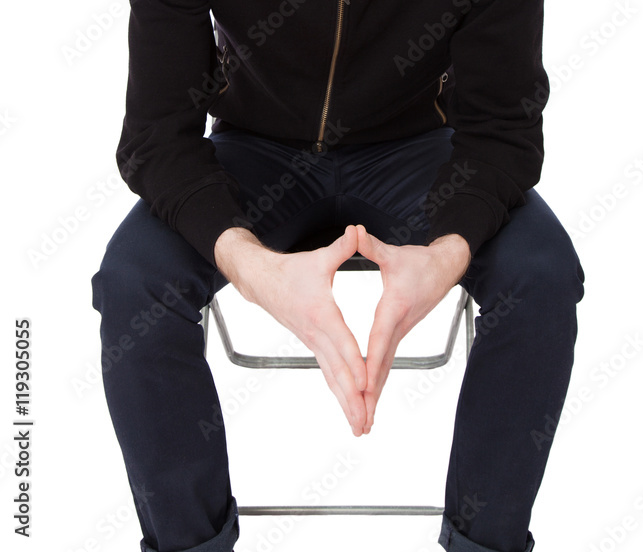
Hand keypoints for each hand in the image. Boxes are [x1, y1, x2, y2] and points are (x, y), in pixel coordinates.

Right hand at [227, 224, 368, 435]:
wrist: (261, 280)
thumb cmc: (291, 270)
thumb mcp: (319, 258)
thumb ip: (341, 248)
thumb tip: (356, 231)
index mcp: (321, 314)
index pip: (342, 342)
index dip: (354, 362)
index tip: (366, 383)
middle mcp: (317, 334)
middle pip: (337, 372)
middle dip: (352, 398)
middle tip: (365, 422)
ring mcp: (313, 343)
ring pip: (332, 378)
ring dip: (346, 403)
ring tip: (361, 426)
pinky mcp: (312, 345)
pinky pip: (328, 373)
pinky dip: (339, 391)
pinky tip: (348, 406)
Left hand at [354, 225, 470, 432]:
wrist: (446, 267)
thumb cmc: (419, 261)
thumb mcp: (393, 253)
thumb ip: (371, 246)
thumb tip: (354, 231)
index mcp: (395, 309)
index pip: (379, 340)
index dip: (370, 363)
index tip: (362, 386)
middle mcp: (399, 327)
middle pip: (383, 366)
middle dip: (372, 394)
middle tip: (362, 420)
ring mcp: (401, 334)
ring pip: (386, 369)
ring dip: (376, 396)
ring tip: (365, 422)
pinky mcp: (400, 335)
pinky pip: (387, 363)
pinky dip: (379, 383)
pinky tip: (371, 399)